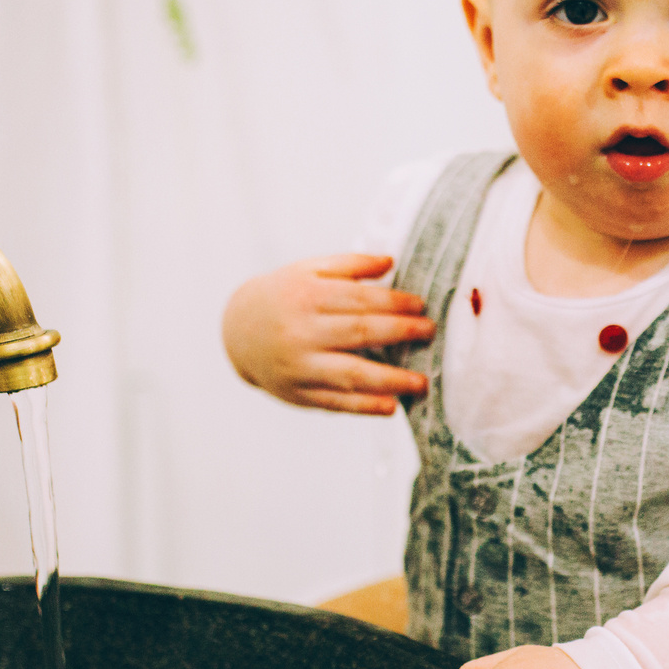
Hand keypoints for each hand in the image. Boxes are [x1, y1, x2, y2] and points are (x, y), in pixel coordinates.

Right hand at [221, 254, 434, 414]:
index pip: (360, 299)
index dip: (395, 303)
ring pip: (351, 373)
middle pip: (361, 333)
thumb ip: (350, 264)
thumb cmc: (284, 295)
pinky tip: (391, 406)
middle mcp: (301, 331)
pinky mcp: (297, 393)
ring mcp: (299, 366)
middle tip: (430, 333)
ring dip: (391, 380)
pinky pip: (336, 402)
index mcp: (306, 296)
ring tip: (422, 383)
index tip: (421, 306)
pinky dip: (365, 406)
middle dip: (401, 333)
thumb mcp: (308, 270)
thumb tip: (390, 261)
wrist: (238, 331)